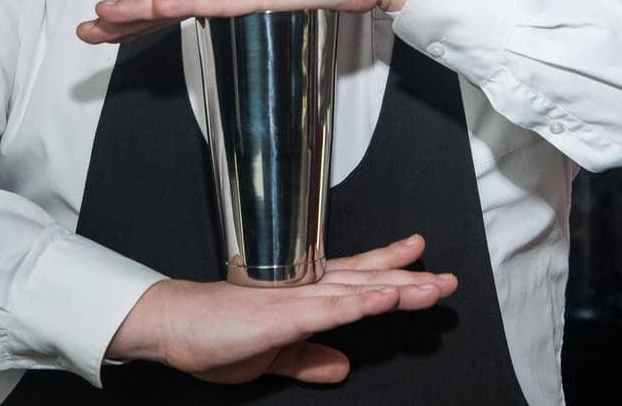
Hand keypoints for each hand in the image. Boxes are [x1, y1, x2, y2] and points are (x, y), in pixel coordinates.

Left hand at [78, 0, 415, 45]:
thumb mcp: (277, 2)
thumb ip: (253, 14)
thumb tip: (236, 37)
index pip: (173, 1)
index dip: (136, 17)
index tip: (104, 30)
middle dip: (124, 16)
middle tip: (87, 30)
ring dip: (143, 8)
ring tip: (107, 18)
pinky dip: (190, 4)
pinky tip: (165, 9)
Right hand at [106, 233, 455, 383]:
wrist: (173, 328)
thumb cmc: (214, 336)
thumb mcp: (271, 356)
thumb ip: (307, 358)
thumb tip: (340, 366)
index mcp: (302, 296)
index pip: (354, 277)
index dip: (388, 265)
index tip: (419, 254)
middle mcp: (303, 289)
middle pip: (366, 280)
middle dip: (409, 278)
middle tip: (448, 278)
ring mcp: (295, 299)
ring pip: (356, 291)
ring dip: (396, 287)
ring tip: (432, 287)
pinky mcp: (283, 315)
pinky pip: (330, 310)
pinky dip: (360, 302)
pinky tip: (386, 296)